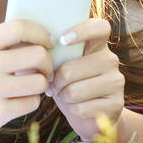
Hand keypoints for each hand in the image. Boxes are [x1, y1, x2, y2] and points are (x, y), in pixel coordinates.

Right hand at [0, 19, 53, 141]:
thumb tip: (47, 39)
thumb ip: (8, 42)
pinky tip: (19, 101)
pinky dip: (31, 102)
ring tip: (29, 87)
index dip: (41, 33)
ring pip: (39, 82)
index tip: (48, 43)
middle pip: (38, 55)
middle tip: (43, 70)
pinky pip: (32, 102)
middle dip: (47, 64)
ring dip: (40, 85)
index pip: (20, 27)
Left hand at [47, 17, 125, 142]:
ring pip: (75, 91)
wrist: (89, 115)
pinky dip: (73, 110)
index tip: (62, 41)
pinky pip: (82, 108)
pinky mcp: (116, 103)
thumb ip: (44, 54)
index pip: (100, 27)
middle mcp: (110, 59)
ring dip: (63, 96)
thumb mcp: (58, 66)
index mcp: (97, 45)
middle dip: (55, 81)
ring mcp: (116, 81)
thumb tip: (26, 49)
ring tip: (65, 95)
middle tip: (54, 85)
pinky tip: (76, 107)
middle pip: (71, 69)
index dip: (82, 31)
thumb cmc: (68, 83)